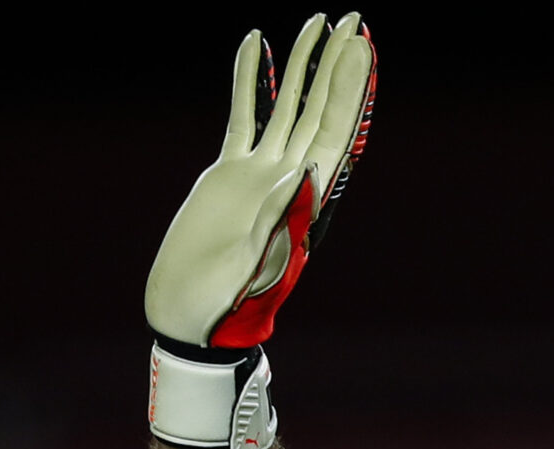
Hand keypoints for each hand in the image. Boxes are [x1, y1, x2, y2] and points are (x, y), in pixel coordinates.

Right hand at [146, 13, 375, 349]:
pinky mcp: (228, 175)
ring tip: (316, 21)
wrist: (191, 315)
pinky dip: (250, 81)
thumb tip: (305, 175)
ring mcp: (259, 173)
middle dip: (337, 64)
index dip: (350, 88)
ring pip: (288, 106)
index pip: (335, 130)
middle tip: (354, 18)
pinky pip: (244, 116)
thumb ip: (280, 221)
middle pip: (320, 109)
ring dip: (302, 65)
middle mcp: (290, 179)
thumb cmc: (227, 303)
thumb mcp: (257, 266)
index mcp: (305, 199)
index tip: (362, 46)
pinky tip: (255, 45)